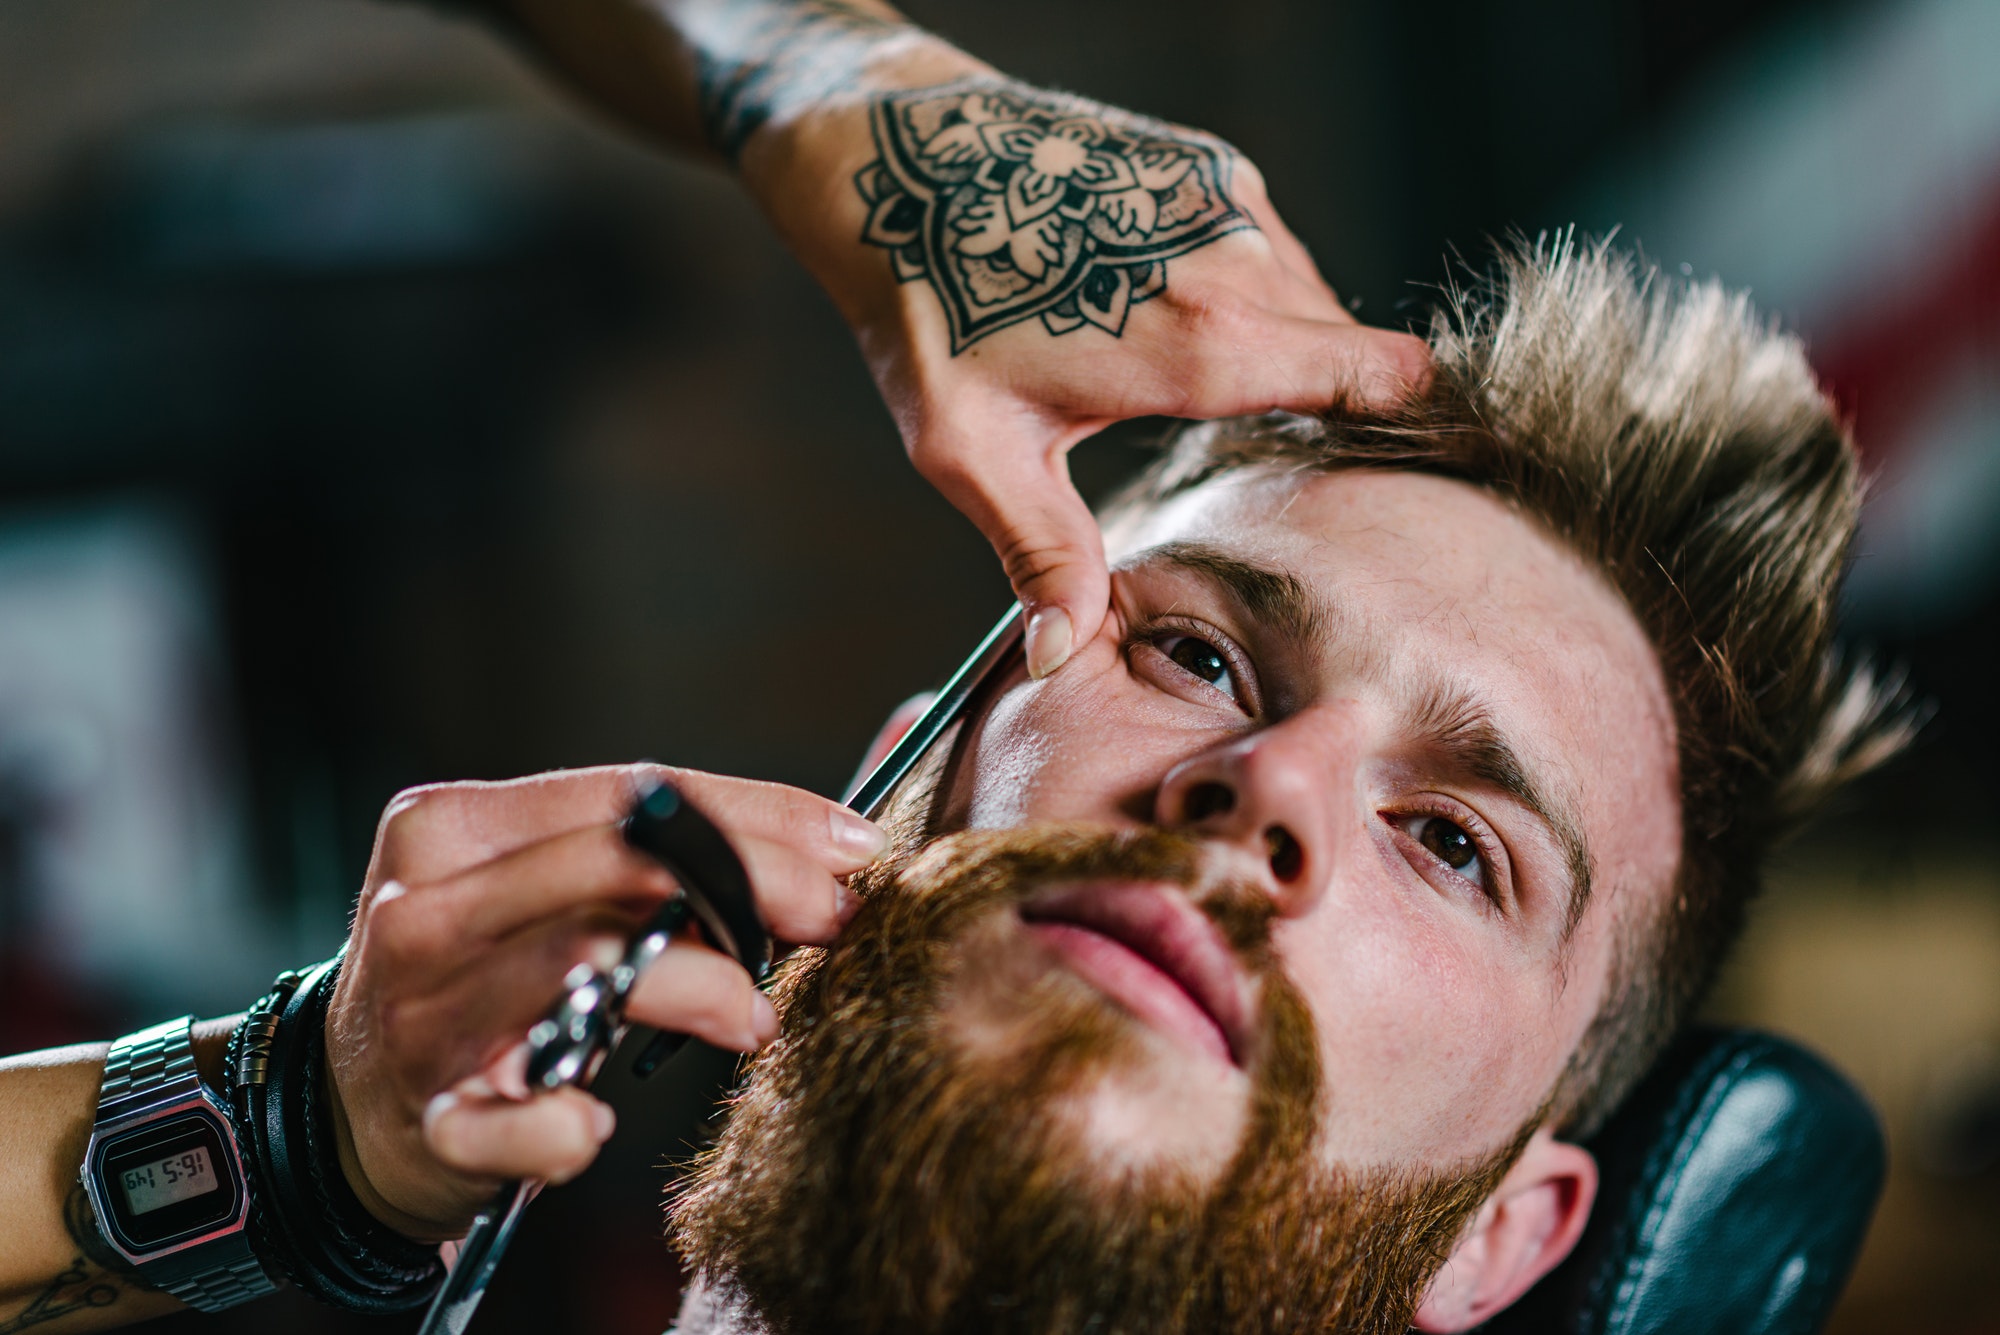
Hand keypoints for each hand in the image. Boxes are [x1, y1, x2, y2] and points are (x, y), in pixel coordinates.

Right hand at [324, 764, 885, 1240]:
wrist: (344, 1107)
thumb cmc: (483, 978)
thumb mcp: (545, 890)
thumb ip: (663, 854)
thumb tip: (835, 841)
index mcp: (454, 827)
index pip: (629, 795)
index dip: (757, 818)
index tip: (851, 849)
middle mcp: (427, 910)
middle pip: (613, 864)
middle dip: (748, 881)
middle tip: (831, 918)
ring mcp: (420, 1017)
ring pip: (581, 968)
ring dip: (696, 988)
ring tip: (754, 1018)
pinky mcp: (427, 1122)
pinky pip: (501, 1125)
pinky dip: (553, 1129)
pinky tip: (589, 1127)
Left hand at [746, 68, 1431, 677]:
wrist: (888, 157)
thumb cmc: (924, 307)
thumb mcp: (973, 452)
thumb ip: (1041, 553)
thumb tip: (1058, 657)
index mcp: (1204, 343)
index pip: (1381, 378)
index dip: (1405, 424)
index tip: (1393, 468)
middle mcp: (1238, 259)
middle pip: (1347, 348)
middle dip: (1322, 400)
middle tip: (1257, 450)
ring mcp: (1226, 198)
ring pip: (1307, 295)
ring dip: (1276, 342)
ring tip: (1189, 386)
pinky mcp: (1205, 164)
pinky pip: (1265, 245)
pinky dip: (1241, 288)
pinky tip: (1162, 316)